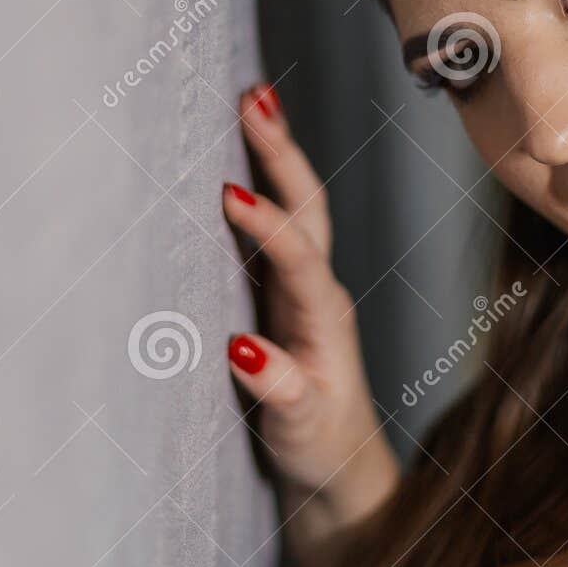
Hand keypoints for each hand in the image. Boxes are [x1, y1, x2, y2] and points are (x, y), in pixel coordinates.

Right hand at [222, 84, 399, 545]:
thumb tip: (245, 352)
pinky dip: (262, 182)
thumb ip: (281, 391)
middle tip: (253, 98)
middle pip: (307, 206)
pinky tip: (236, 154)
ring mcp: (302, 288)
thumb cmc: (321, 448)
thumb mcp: (303, 428)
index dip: (266, 226)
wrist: (339, 468)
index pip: (298, 257)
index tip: (228, 195)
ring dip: (275, 154)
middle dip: (281, 152)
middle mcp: (318, 291)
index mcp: (324, 318)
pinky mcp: (282, 294)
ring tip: (250, 100)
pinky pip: (275, 225)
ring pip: (295, 206)